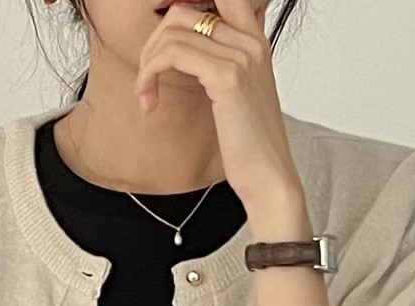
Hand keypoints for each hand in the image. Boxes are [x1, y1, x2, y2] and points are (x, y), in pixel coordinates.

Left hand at [135, 0, 307, 216]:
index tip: (161, 53)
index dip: (179, 19)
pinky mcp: (227, 77)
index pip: (216, 0)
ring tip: (145, 94)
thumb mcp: (236, 97)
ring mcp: (241, 56)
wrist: (269, 178)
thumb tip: (185, 57)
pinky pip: (172, 54)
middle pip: (183, 11)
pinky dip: (150, 75)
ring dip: (147, 63)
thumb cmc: (251, 148)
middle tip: (147, 77)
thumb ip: (219, 67)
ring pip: (173, 31)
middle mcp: (250, 42)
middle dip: (153, 43)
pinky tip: (149, 102)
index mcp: (254, 42)